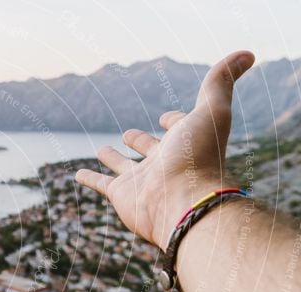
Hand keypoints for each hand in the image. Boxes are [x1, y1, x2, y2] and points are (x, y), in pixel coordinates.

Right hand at [76, 51, 254, 250]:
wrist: (182, 204)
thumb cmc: (198, 158)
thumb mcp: (212, 111)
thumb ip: (220, 83)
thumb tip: (246, 54)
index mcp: (186, 144)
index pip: (180, 129)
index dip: (176, 121)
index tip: (167, 118)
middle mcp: (164, 163)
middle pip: (151, 150)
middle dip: (142, 141)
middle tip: (130, 135)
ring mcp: (141, 180)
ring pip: (124, 167)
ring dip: (113, 159)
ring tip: (103, 150)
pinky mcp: (120, 194)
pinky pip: (101, 184)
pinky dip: (89, 178)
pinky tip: (78, 174)